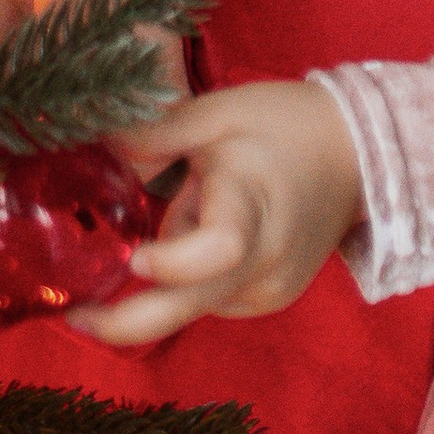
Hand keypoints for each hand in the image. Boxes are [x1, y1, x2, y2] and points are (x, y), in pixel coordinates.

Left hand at [69, 81, 364, 349]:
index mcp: (253, 202)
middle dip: (126, 322)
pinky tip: (203, 231)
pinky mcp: (271, 301)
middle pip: (191, 306)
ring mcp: (270, 290)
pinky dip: (190, 280)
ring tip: (188, 203)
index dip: (174, 260)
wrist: (361, 155)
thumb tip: (94, 138)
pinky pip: (213, 300)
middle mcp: (265, 261)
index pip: (218, 248)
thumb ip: (157, 130)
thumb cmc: (285, 123)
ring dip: (165, 280)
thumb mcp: (220, 111)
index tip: (134, 259)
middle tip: (73, 318)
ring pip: (195, 303)